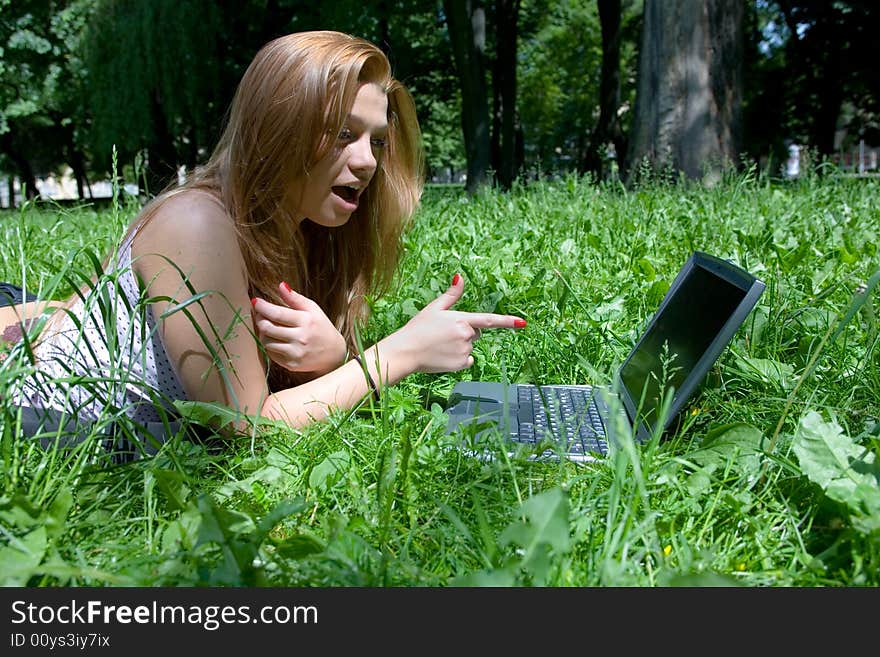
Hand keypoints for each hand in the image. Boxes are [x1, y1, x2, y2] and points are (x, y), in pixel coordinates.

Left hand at [252, 282, 346, 374]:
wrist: (334, 355)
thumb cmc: (321, 328)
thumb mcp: (313, 309)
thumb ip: (295, 298)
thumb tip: (281, 285)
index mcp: (306, 321)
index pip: (277, 313)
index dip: (262, 307)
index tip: (255, 301)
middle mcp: (301, 338)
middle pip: (268, 328)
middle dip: (260, 319)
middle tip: (260, 314)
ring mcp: (295, 353)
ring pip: (266, 342)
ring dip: (263, 333)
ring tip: (268, 327)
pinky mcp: (291, 364)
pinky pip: (271, 353)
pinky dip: (269, 345)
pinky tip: (275, 339)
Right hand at [391, 273, 525, 373]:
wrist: (405, 352)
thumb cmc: (417, 329)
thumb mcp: (434, 308)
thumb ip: (451, 295)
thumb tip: (460, 278)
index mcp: (461, 319)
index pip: (489, 320)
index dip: (507, 322)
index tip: (522, 324)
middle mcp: (466, 335)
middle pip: (476, 334)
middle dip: (465, 333)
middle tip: (444, 334)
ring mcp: (464, 351)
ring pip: (470, 347)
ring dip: (459, 346)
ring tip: (440, 345)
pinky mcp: (461, 364)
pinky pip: (467, 360)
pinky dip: (459, 359)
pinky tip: (443, 356)